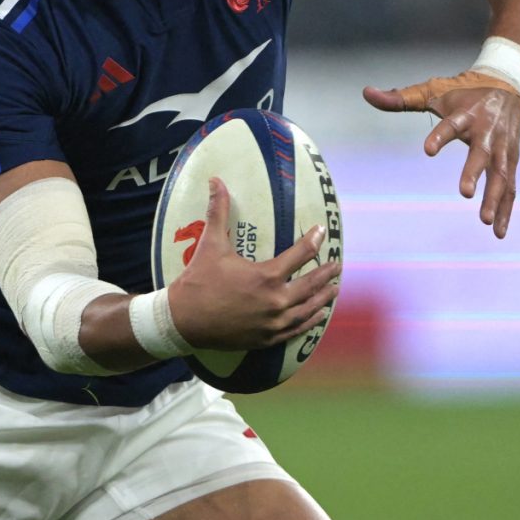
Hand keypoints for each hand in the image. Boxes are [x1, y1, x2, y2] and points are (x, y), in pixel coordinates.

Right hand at [166, 177, 340, 351]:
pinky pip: (296, 330)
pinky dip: (310, 322)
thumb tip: (215, 181)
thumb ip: (218, 212)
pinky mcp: (267, 338)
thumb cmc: (197, 281)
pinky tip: (318, 316)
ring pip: (308, 309)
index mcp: (266, 276)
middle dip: (326, 273)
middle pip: (311, 284)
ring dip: (323, 298)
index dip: (313, 239)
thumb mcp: (210, 244)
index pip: (301, 254)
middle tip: (337, 265)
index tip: (321, 231)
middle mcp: (276, 301)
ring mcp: (273, 323)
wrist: (182, 320)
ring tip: (334, 289)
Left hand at [365, 71, 519, 237]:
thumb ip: (400, 98)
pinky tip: (498, 232)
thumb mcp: (432, 91)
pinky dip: (506, 209)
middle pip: (481, 153)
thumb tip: (366, 92)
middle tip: (465, 193)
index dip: (440, 136)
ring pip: (500, 174)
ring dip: (494, 198)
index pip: (452, 124)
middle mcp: (487, 131)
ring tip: (484, 221)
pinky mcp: (511, 160)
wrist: (507, 85)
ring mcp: (503, 147)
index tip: (427, 150)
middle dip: (474, 172)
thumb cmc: (463, 92)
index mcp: (466, 113)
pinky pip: (510, 187)